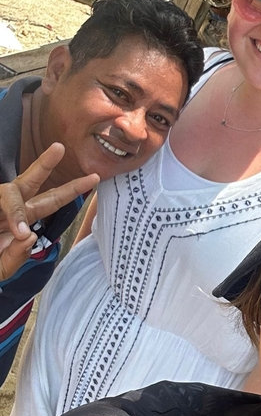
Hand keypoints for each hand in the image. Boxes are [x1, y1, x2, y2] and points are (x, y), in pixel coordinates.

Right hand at [0, 143, 98, 281]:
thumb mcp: (2, 268)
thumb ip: (16, 257)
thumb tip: (30, 236)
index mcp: (22, 221)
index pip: (50, 202)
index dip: (72, 190)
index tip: (95, 178)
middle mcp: (10, 208)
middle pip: (30, 181)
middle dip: (45, 164)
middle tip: (59, 147)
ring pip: (10, 190)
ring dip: (20, 201)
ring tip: (26, 216)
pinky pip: (1, 199)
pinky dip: (11, 213)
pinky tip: (15, 228)